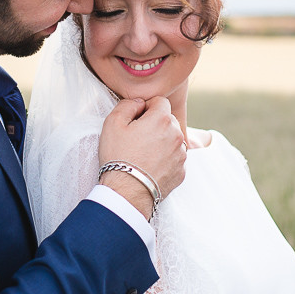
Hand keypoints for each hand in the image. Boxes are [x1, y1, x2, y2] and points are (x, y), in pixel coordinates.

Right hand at [97, 96, 186, 218]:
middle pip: (169, 120)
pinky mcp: (181, 171)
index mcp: (162, 119)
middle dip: (156, 124)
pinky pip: (175, 158)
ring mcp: (182, 154)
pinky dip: (166, 159)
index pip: (160, 101)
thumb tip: (139, 102)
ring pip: (173, 139)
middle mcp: (177, 134)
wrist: (127, 192)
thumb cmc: (118, 156)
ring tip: (144, 154)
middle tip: (138, 138)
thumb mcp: (112, 123)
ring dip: (162, 141)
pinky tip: (150, 166)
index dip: (146, 108)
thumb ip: (128, 104)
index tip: (136, 120)